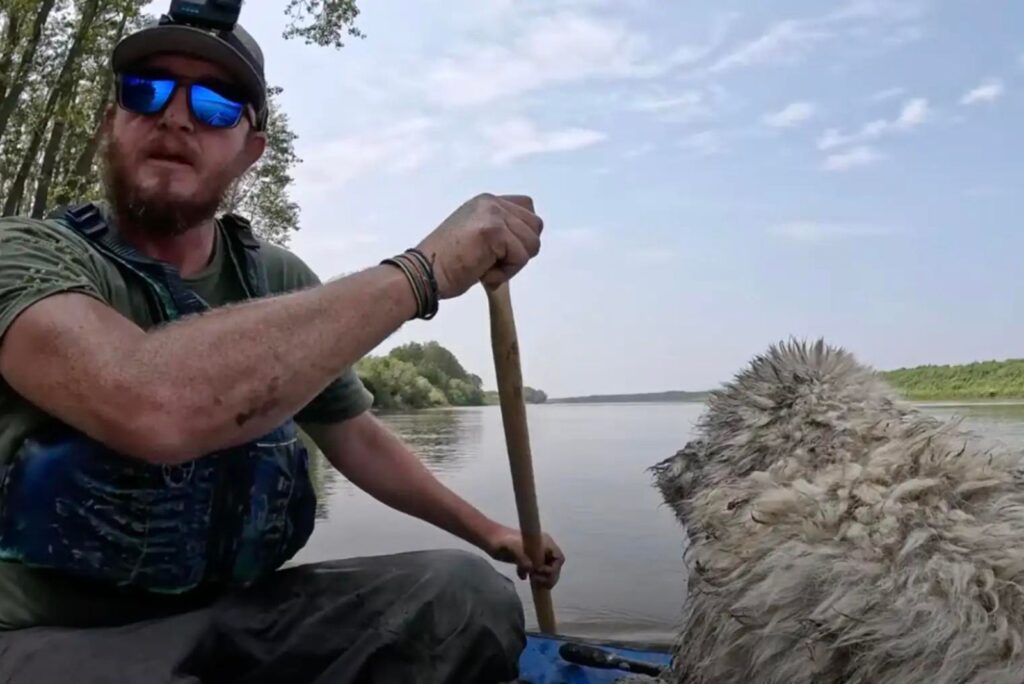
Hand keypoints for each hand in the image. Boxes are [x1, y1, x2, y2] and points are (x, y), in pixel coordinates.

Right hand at [416, 193, 543, 298]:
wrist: (424, 274)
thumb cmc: (446, 265)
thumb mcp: (477, 238)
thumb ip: (500, 232)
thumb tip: (527, 244)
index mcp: (487, 202)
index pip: (528, 208)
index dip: (522, 234)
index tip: (502, 251)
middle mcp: (491, 202)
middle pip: (535, 227)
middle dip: (520, 251)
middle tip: (492, 263)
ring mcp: (493, 214)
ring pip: (531, 244)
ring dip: (512, 265)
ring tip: (485, 268)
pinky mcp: (494, 230)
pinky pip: (520, 257)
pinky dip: (505, 273)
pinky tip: (483, 274)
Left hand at [485, 524, 564, 589]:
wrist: (490, 539)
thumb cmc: (503, 541)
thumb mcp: (513, 548)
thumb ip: (523, 559)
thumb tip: (531, 569)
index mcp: (544, 542)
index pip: (559, 558)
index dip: (554, 569)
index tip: (542, 574)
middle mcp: (542, 548)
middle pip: (554, 565)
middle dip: (549, 576)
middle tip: (537, 581)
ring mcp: (535, 554)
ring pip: (545, 569)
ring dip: (541, 577)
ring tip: (532, 580)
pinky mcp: (527, 559)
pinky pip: (535, 570)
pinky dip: (531, 575)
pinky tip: (522, 576)